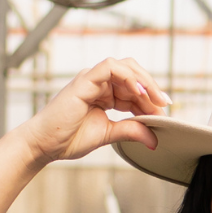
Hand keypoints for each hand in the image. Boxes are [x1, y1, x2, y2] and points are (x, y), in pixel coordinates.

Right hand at [22, 57, 169, 165]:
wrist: (45, 144)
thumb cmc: (68, 139)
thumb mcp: (108, 135)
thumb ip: (130, 131)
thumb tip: (154, 137)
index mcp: (104, 94)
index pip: (132, 88)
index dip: (150, 98)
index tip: (164, 113)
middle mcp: (98, 83)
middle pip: (132, 74)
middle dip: (151, 87)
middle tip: (166, 104)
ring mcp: (91, 79)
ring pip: (124, 67)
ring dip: (144, 81)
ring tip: (156, 99)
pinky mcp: (85, 80)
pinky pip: (110, 68)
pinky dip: (128, 76)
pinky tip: (140, 91)